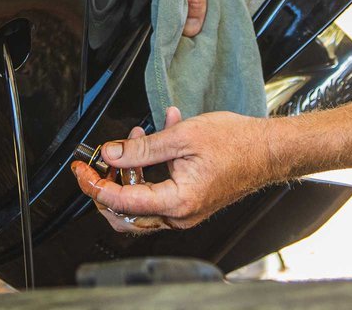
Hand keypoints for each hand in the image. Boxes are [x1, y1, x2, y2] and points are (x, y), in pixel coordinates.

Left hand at [69, 107, 279, 231]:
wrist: (268, 149)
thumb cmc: (237, 143)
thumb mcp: (183, 136)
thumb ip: (142, 148)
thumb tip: (112, 153)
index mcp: (178, 202)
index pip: (122, 202)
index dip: (96, 185)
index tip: (83, 171)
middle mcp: (180, 215)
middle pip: (126, 212)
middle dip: (109, 183)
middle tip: (99, 160)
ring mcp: (184, 212)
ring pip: (139, 203)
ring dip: (130, 170)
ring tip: (137, 136)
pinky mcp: (189, 203)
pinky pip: (157, 193)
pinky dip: (149, 170)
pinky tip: (155, 139)